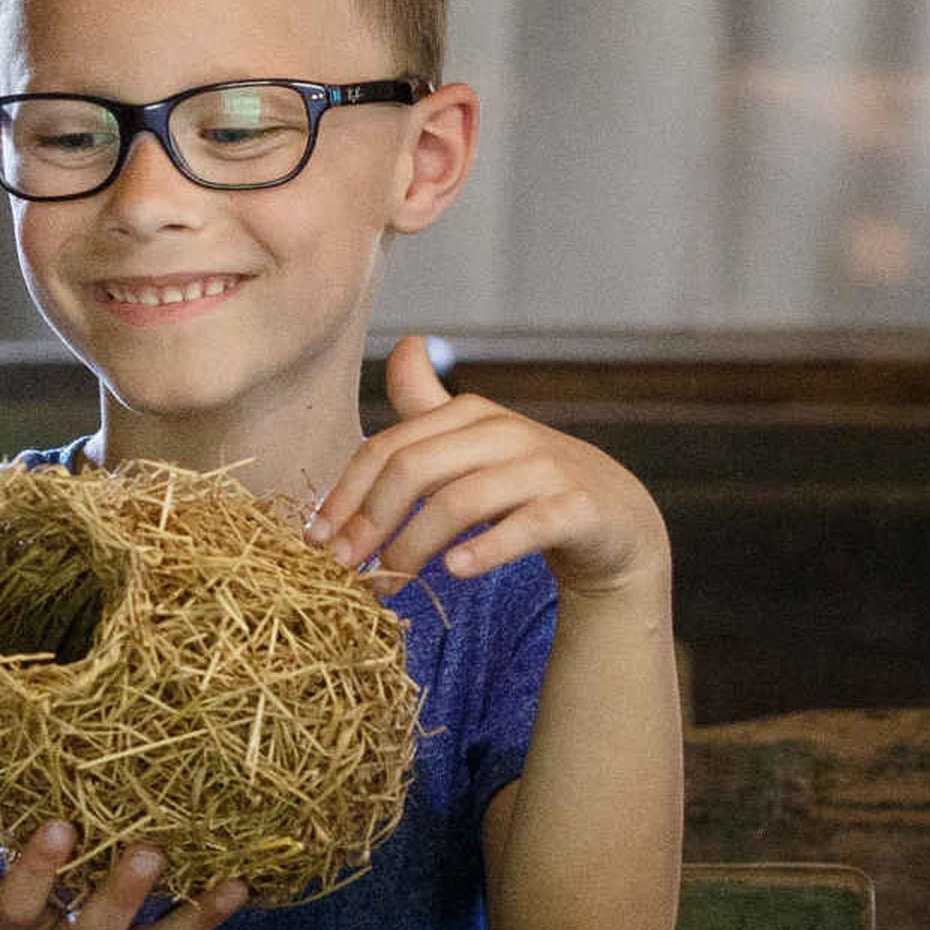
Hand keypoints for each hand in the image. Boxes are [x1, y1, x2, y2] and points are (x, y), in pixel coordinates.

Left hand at [309, 337, 670, 602]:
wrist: (614, 521)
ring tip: (390, 583)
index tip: (315, 538)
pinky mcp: (578, 508)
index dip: (346, 492)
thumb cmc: (526, 482)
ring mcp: (545, 468)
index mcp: (469, 415)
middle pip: (416, 470)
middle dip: (370, 521)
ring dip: (414, 546)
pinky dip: (487, 549)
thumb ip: (430, 403)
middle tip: (343, 568)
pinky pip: (526, 527)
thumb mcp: (474, 441)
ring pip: (461, 502)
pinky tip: (454, 571)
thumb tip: (403, 345)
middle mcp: (505, 432)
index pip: (388, 448)